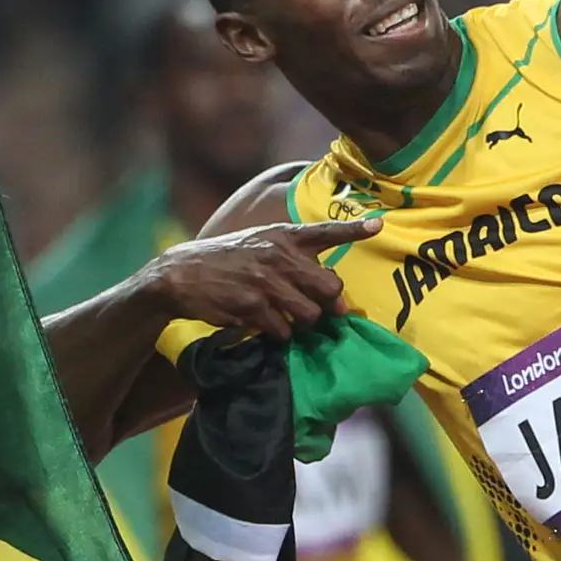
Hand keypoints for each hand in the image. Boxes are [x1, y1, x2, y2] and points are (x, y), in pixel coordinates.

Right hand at [147, 216, 379, 338]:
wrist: (181, 274)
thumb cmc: (228, 260)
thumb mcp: (260, 244)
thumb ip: (295, 257)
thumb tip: (332, 291)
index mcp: (283, 237)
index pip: (325, 230)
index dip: (354, 229)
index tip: (379, 226)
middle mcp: (278, 255)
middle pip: (330, 288)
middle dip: (327, 305)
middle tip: (315, 310)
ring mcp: (265, 281)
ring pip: (310, 315)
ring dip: (302, 324)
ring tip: (285, 319)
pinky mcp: (251, 306)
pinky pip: (283, 331)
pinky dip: (278, 335)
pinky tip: (263, 325)